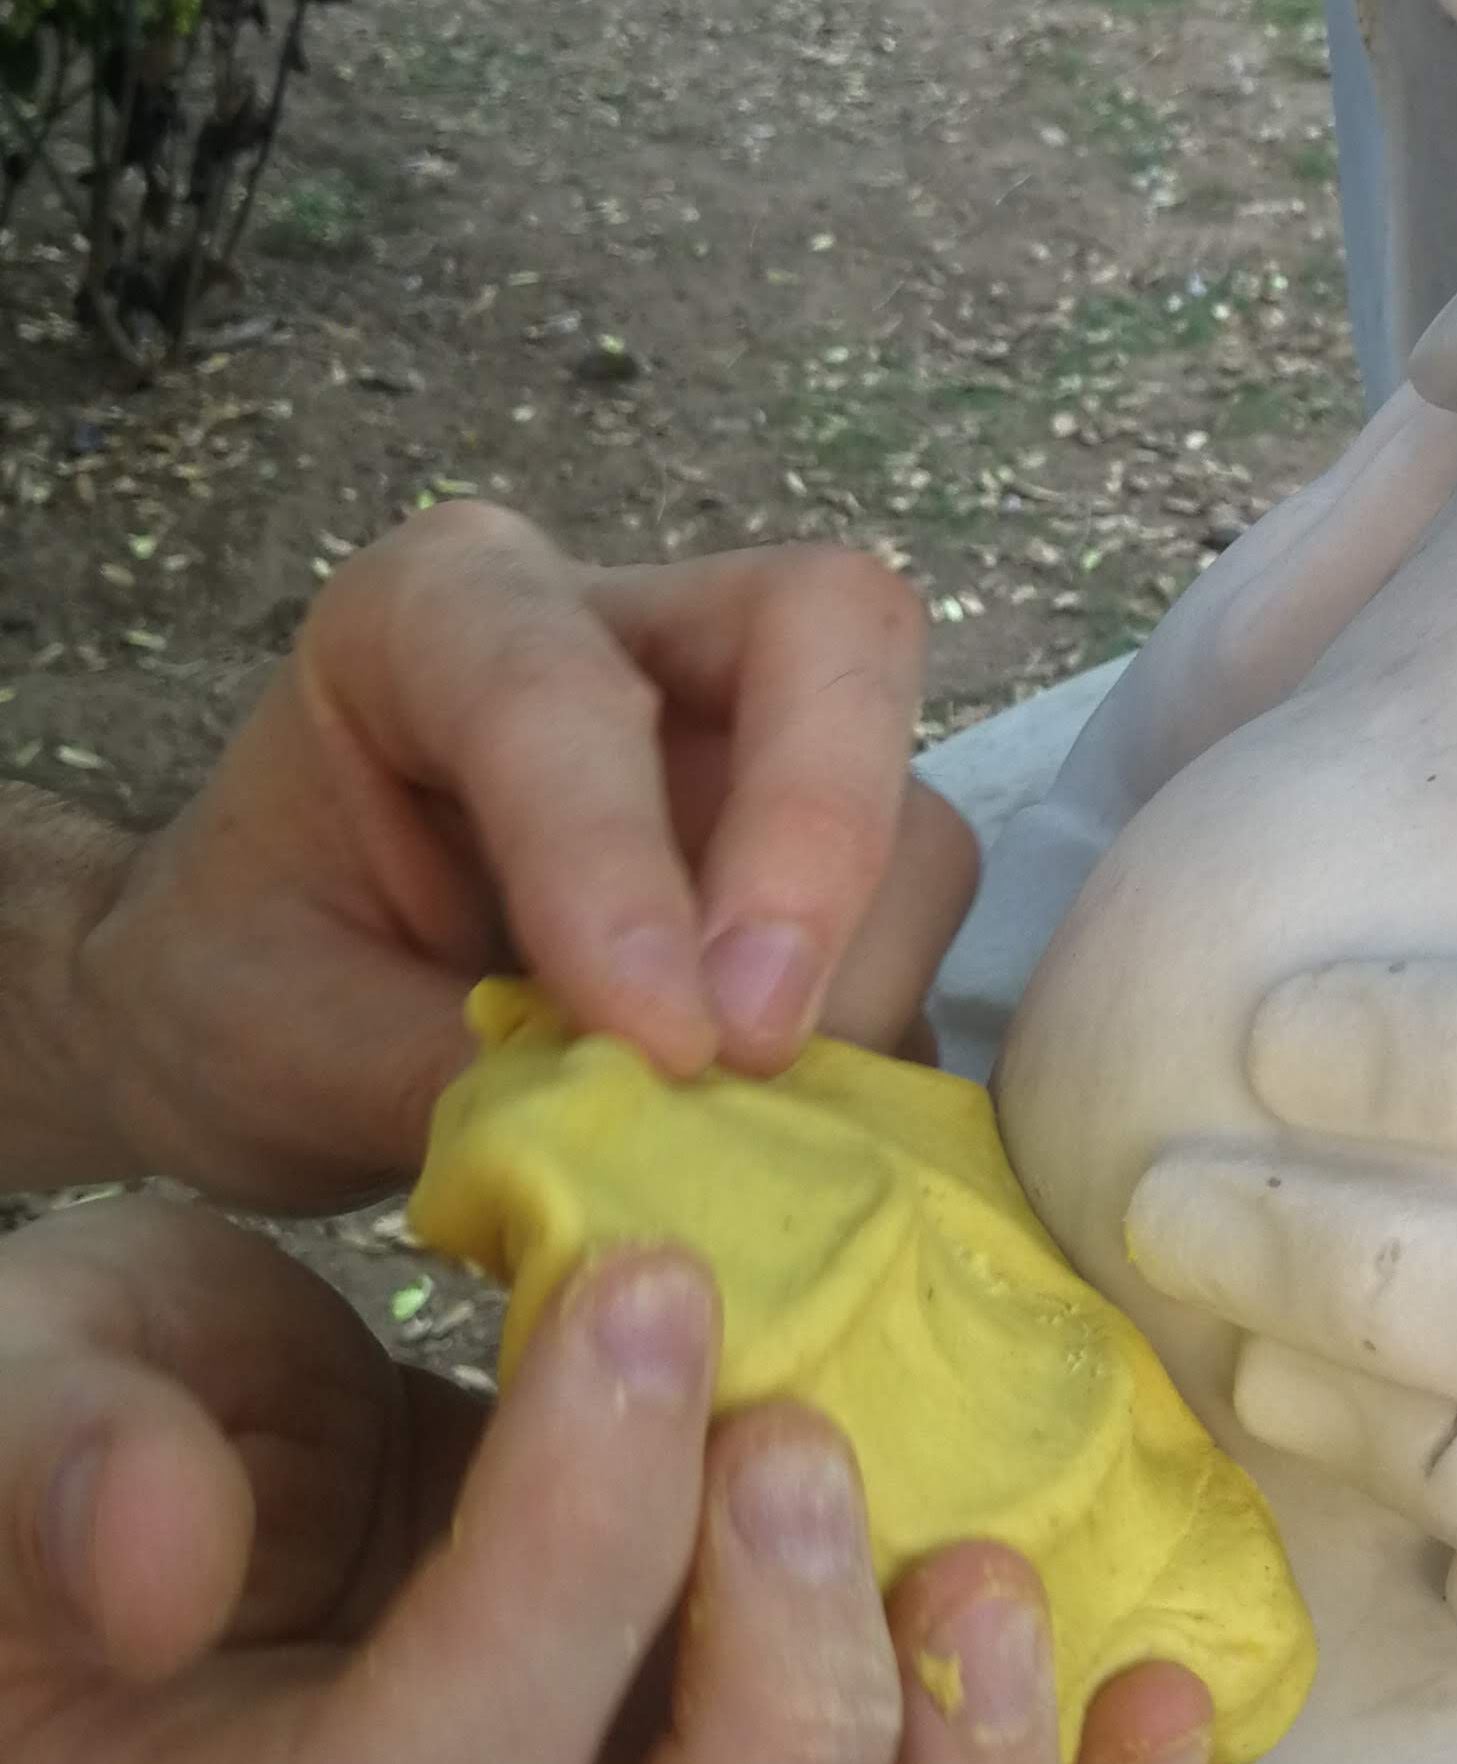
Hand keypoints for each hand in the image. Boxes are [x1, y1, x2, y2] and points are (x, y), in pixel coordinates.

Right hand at [0, 1196, 1210, 1763]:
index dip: (564, 1567)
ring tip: (983, 1558)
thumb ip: (71, 1443)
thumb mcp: (42, 1367)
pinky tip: (1150, 1675)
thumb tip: (165, 1544)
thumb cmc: (122, 1415)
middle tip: (807, 1444)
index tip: (659, 1285)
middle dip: (781, 1742)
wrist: (241, 1467)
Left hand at [40, 503, 980, 1209]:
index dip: (615, 856)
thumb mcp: (277, 1034)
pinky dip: (871, 1039)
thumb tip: (653, 1150)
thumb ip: (456, 1073)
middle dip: (821, 834)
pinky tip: (783, 1138)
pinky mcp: (812, 863)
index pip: (562, 685)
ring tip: (748, 1129)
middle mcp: (628, 630)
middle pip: (825, 629)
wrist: (248, 1016)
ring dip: (855, 970)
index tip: (658, 1042)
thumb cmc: (242, 985)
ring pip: (902, 794)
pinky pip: (908, 932)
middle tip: (758, 1038)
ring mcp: (743, 741)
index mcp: (435, 613)